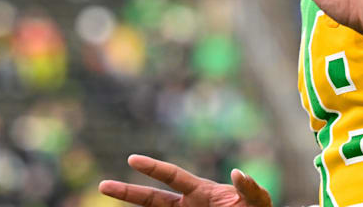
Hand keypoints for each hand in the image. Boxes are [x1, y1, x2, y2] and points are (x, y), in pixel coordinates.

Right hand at [99, 154, 271, 206]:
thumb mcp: (258, 201)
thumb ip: (250, 188)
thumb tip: (237, 172)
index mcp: (201, 191)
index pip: (172, 176)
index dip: (153, 167)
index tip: (132, 159)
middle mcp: (187, 205)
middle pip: (152, 198)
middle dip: (128, 191)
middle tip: (103, 185)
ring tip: (109, 199)